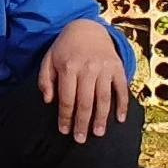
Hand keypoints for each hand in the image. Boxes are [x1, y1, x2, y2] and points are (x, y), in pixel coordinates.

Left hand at [38, 17, 129, 142]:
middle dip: (82, 123)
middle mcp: (88, 68)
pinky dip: (122, 105)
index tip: (65, 131)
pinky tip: (120, 119)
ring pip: (104, 98)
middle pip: (85, 102)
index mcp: (69, 67)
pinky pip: (122, 89)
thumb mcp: (49, 59)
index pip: (67, 99)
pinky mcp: (117, 67)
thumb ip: (45, 80)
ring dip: (101, 118)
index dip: (66, 117)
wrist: (88, 28)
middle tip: (81, 139)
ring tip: (98, 133)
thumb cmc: (65, 48)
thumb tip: (49, 101)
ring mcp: (105, 68)